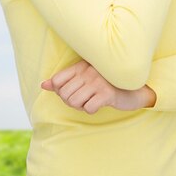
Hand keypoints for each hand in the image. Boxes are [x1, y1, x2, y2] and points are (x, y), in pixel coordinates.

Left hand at [40, 59, 155, 113]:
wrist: (132, 88)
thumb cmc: (104, 83)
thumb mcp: (83, 78)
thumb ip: (62, 81)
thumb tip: (43, 85)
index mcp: (81, 65)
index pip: (57, 80)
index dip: (61, 92)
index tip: (73, 92)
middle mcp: (88, 71)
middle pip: (65, 94)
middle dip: (72, 102)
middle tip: (84, 99)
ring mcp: (98, 82)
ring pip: (74, 102)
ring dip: (81, 106)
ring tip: (90, 101)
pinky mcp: (107, 93)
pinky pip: (88, 108)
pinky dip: (91, 109)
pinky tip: (99, 104)